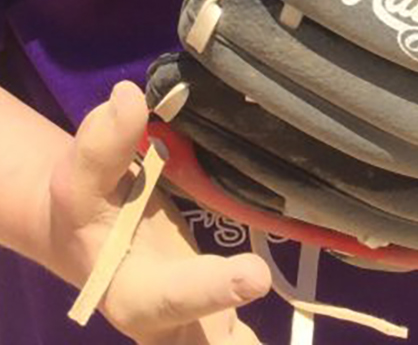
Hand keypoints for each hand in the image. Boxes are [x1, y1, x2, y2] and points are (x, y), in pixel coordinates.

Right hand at [47, 81, 269, 342]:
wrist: (87, 238)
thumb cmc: (85, 207)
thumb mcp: (81, 175)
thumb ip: (104, 143)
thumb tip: (129, 98)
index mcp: (134, 295)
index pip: (173, 297)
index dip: (212, 289)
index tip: (256, 275)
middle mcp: (172, 328)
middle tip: (276, 298)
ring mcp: (203, 330)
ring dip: (260, 344)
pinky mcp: (224, 322)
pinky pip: (249, 342)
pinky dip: (268, 340)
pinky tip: (336, 327)